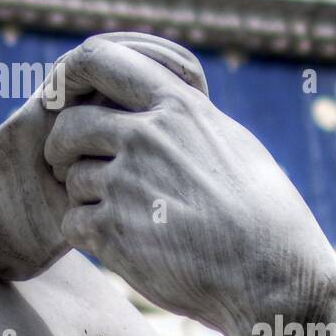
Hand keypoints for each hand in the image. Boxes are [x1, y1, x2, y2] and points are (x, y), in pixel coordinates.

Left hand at [44, 36, 335, 335]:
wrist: (272, 276)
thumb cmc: (264, 213)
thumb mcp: (232, 142)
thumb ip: (186, 117)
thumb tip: (160, 98)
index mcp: (177, 107)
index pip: (98, 59)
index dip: (68, 74)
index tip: (64, 95)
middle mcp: (146, 137)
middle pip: (69, 125)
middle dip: (63, 148)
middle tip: (72, 166)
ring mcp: (126, 184)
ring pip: (71, 179)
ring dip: (85, 197)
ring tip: (125, 215)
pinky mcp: (113, 232)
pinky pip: (72, 222)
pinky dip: (87, 234)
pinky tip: (120, 243)